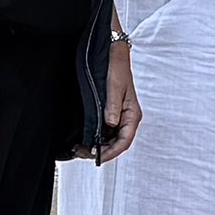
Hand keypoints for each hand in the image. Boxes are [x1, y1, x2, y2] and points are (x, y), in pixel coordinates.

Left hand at [93, 38, 142, 162]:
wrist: (114, 57)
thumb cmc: (118, 70)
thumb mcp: (114, 88)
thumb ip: (112, 107)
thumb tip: (110, 124)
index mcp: (132, 114)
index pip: (125, 140)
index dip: (112, 152)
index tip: (99, 157)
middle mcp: (127, 117)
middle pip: (117, 143)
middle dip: (103, 151)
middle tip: (85, 154)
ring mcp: (118, 116)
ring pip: (110, 138)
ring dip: (98, 145)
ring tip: (82, 148)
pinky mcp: (110, 113)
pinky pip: (105, 130)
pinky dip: (96, 137)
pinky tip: (85, 138)